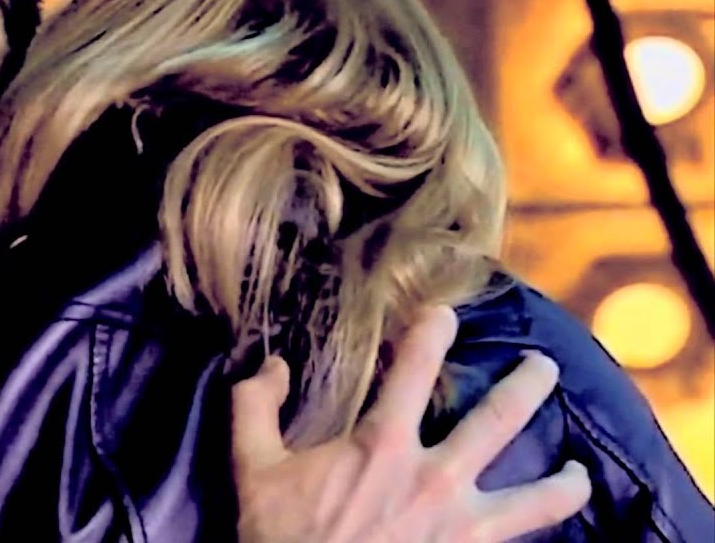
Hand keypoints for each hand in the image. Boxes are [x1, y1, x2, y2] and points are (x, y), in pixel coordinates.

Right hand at [231, 305, 590, 542]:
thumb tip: (271, 365)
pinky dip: (538, 540)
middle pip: (497, 421)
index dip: (433, 332)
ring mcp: (462, 528)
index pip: (415, 369)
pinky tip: (551, 537)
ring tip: (579, 472)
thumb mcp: (253, 470)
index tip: (446, 313)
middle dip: (526, 386)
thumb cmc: (283, 539)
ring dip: (563, 483)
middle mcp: (435, 480)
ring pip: (535, 500)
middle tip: (543, 366)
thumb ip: (254, 409)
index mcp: (382, 445)